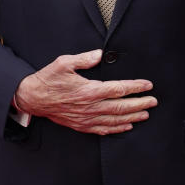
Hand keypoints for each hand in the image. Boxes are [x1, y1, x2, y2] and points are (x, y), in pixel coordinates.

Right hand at [14, 49, 156, 134]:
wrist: (31, 98)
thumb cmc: (48, 79)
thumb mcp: (64, 63)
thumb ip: (84, 58)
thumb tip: (99, 54)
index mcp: (88, 90)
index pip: (118, 89)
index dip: (135, 87)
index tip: (148, 85)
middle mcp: (89, 106)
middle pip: (121, 107)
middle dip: (140, 104)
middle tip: (153, 102)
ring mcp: (85, 118)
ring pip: (114, 120)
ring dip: (132, 117)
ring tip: (145, 114)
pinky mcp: (80, 125)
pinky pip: (102, 129)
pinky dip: (116, 129)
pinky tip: (126, 126)